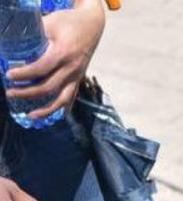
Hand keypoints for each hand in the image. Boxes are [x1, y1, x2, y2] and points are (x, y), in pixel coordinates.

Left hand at [5, 0, 105, 120]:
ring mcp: (77, 75)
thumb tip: (13, 45)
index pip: (41, 68)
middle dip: (28, 93)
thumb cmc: (69, 22)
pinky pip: (72, 96)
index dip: (24, 74)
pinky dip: (63, 107)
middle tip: (10, 93)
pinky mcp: (79, 77)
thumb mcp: (50, 23)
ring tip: (31, 115)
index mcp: (63, 53)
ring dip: (47, 109)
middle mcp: (71, 68)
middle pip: (49, 87)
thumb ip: (34, 35)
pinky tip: (55, 114)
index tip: (9, 75)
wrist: (92, 24)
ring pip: (63, 98)